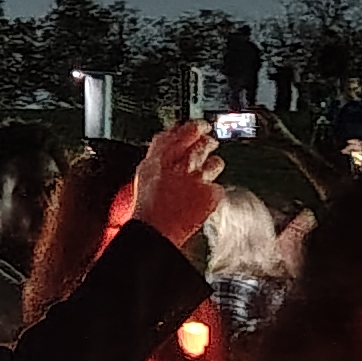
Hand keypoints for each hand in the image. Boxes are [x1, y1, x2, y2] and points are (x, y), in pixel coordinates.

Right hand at [129, 122, 223, 248]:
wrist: (154, 235)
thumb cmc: (146, 213)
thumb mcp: (143, 179)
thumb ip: (157, 161)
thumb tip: (167, 149)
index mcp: (158, 159)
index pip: (179, 133)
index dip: (191, 127)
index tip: (198, 125)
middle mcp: (179, 165)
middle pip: (201, 143)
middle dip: (207, 141)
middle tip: (210, 141)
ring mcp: (197, 179)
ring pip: (216, 163)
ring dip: (213, 166)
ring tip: (208, 172)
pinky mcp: (210, 195)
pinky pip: (218, 187)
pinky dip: (212, 193)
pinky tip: (204, 198)